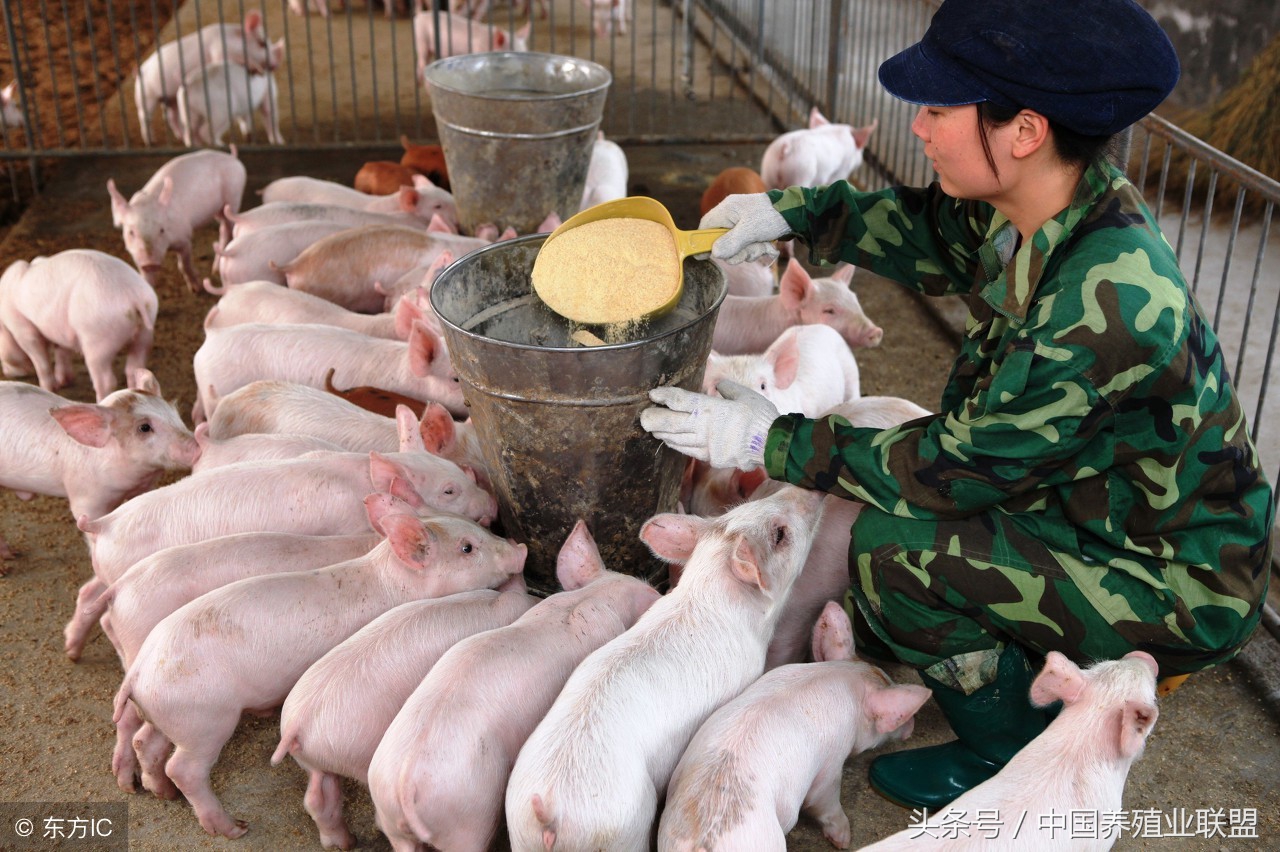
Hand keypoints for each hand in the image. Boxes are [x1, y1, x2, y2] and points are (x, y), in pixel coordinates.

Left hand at [641, 380, 779, 469]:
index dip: (665, 397)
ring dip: (663, 433)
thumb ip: (728, 389)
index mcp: (713, 408)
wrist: (772, 445)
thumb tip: (719, 386)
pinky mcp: (711, 457)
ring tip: (653, 429)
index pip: (682, 401)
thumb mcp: (746, 395)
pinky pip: (688, 450)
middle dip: (655, 419)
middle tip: (643, 417)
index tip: (654, 394)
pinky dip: (676, 445)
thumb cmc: (761, 417)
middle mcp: (705, 427)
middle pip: (672, 423)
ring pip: (678, 439)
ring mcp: (707, 444)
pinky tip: (670, 441)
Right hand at [699, 193, 790, 264]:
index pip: (705, 226)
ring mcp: (741, 224)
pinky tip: (765, 245)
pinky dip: (755, 249)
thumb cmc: (771, 216)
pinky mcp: (751, 232)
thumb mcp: (750, 230)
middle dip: (735, 251)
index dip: (703, 242)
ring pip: (735, 247)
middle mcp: (732, 216)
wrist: (796, 213)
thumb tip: (714, 252)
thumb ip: (731, 242)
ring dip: (748, 252)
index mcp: (727, 210)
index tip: (705, 256)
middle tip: (748, 250)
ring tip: (761, 246)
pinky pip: (746, 247)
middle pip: (721, 242)